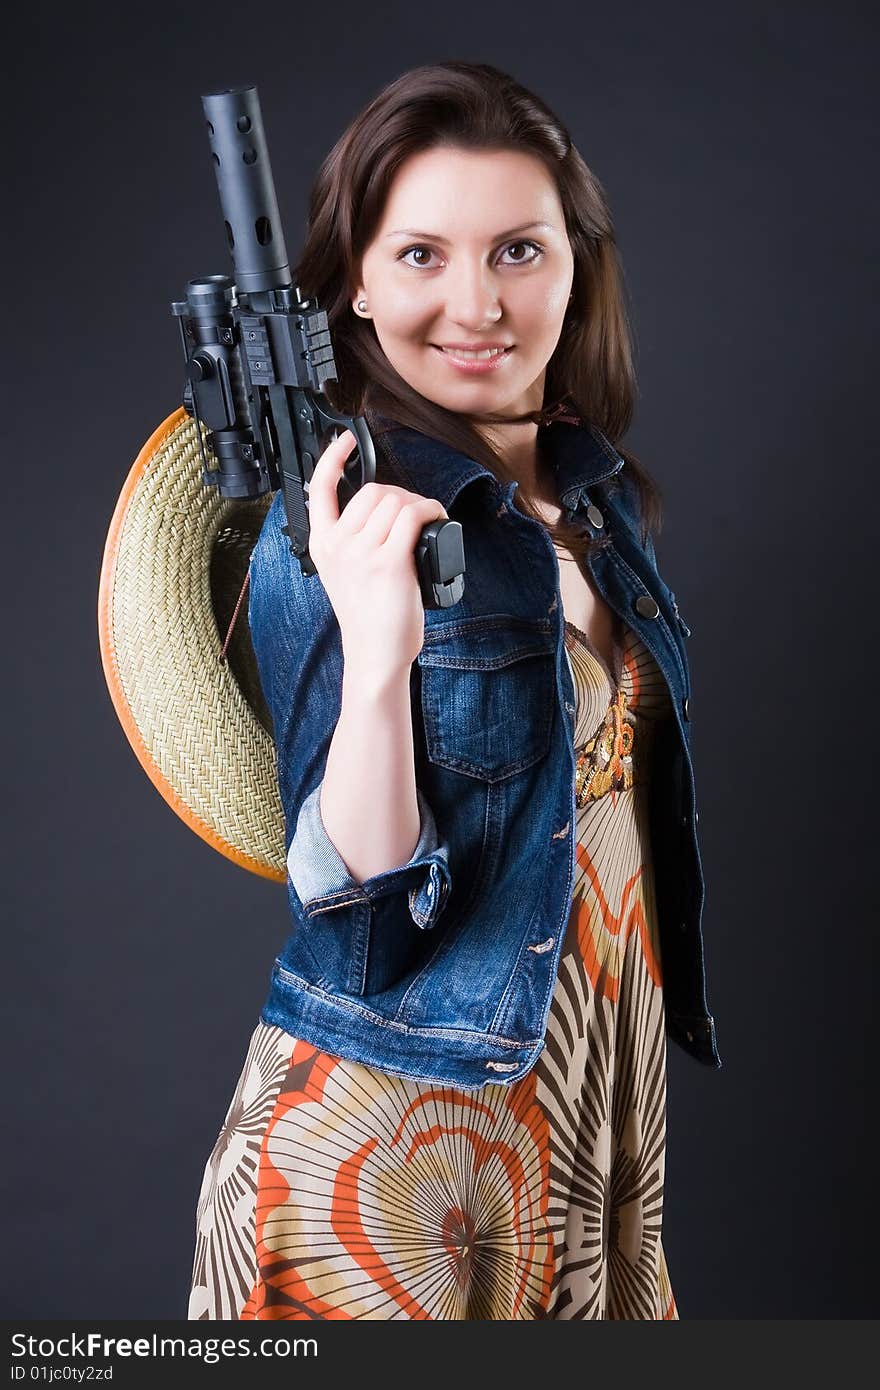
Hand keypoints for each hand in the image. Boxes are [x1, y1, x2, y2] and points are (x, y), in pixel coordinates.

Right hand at [306, 430, 449, 683]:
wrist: (374, 654)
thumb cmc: (366, 617)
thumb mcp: (342, 573)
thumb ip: (349, 542)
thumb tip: (381, 510)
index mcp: (321, 544)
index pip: (318, 487)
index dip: (332, 457)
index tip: (347, 440)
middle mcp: (338, 545)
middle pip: (372, 491)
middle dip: (398, 494)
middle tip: (412, 514)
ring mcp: (362, 553)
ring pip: (395, 500)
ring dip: (418, 503)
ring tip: (427, 520)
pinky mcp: (390, 562)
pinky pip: (414, 515)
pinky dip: (431, 510)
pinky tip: (436, 518)